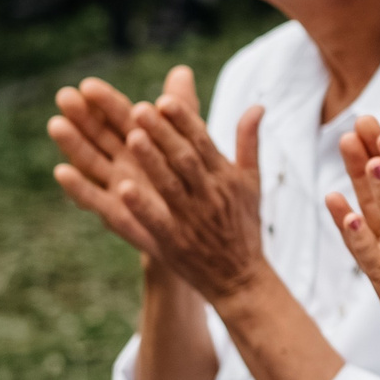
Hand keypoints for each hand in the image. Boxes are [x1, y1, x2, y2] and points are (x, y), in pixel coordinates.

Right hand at [48, 65, 196, 258]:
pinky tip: (61, 172)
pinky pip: (93, 199)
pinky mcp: (115, 212)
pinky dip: (77, 187)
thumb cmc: (191, 177)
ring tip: (56, 125)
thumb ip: (183, 109)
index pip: (121, 115)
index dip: (106, 101)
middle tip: (64, 96)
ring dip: (72, 144)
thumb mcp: (191, 142)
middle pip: (100, 134)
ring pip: (90, 161)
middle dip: (82, 115)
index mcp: (142, 139)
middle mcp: (123, 160)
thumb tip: (182, 70)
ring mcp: (116, 184)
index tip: (88, 85)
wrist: (200, 226)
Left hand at [117, 92, 271, 304]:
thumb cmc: (244, 226)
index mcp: (226, 178)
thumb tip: (257, 105)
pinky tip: (122, 189)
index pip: (204, 143)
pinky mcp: (176, 243)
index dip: (184, 121)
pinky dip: (142, 205)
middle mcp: (211, 195)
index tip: (164, 100)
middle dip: (163, 133)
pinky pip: (158, 221)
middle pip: (185, 159)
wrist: (242, 279)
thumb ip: (249, 142)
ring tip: (129, 138)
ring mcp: (193, 219)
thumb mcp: (252, 183)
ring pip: (170, 185)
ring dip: (151, 162)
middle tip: (138, 109)